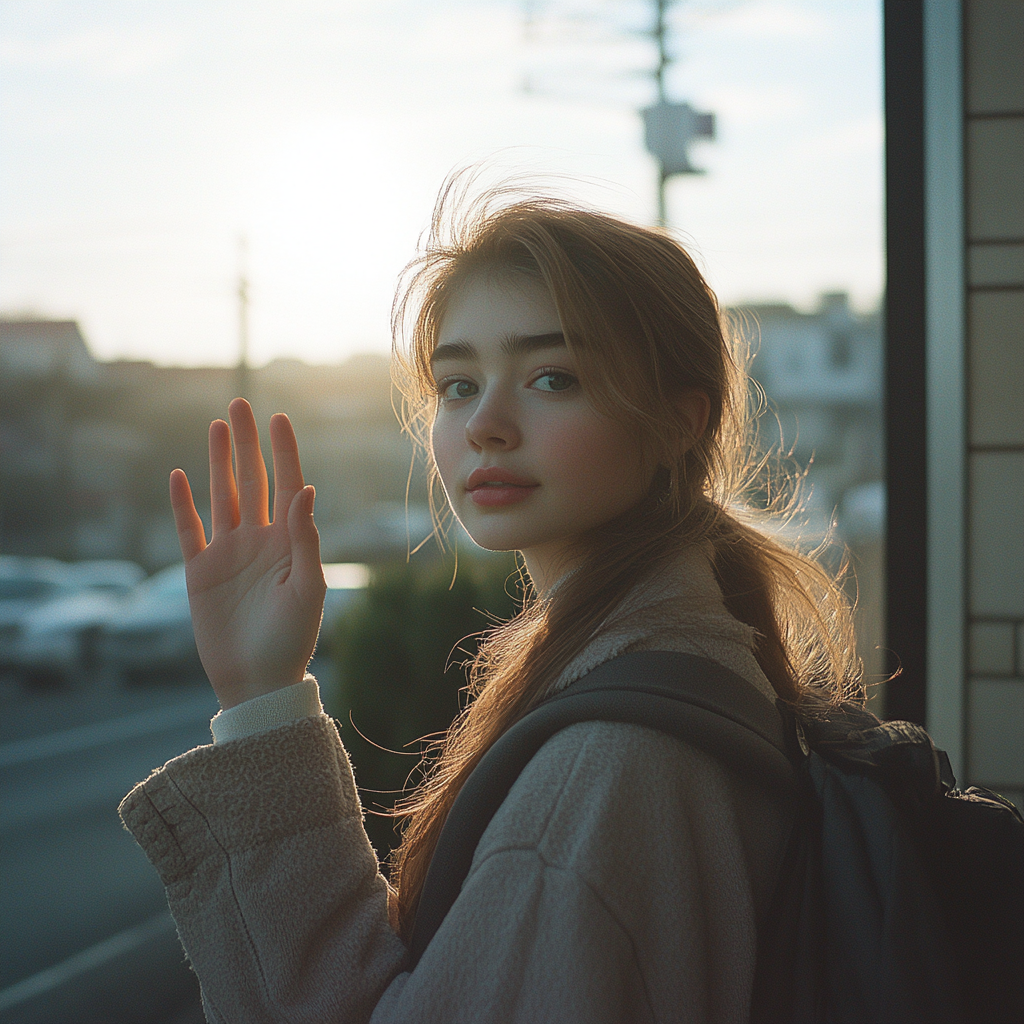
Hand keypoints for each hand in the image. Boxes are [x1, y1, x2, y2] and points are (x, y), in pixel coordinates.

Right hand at [169, 398, 326, 709]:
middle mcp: (259, 540)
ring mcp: (228, 553)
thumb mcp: (308, 589)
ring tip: (217, 426)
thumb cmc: (292, 639)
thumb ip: (305, 539)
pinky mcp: (200, 571)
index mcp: (289, 542)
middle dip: (248, 444)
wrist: (257, 681)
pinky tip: (179, 475)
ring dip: (218, 462)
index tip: (278, 418)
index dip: (283, 452)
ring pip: (222, 496)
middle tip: (241, 404)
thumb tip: (305, 489)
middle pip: (252, 480)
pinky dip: (183, 504)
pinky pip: (189, 529)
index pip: (287, 486)